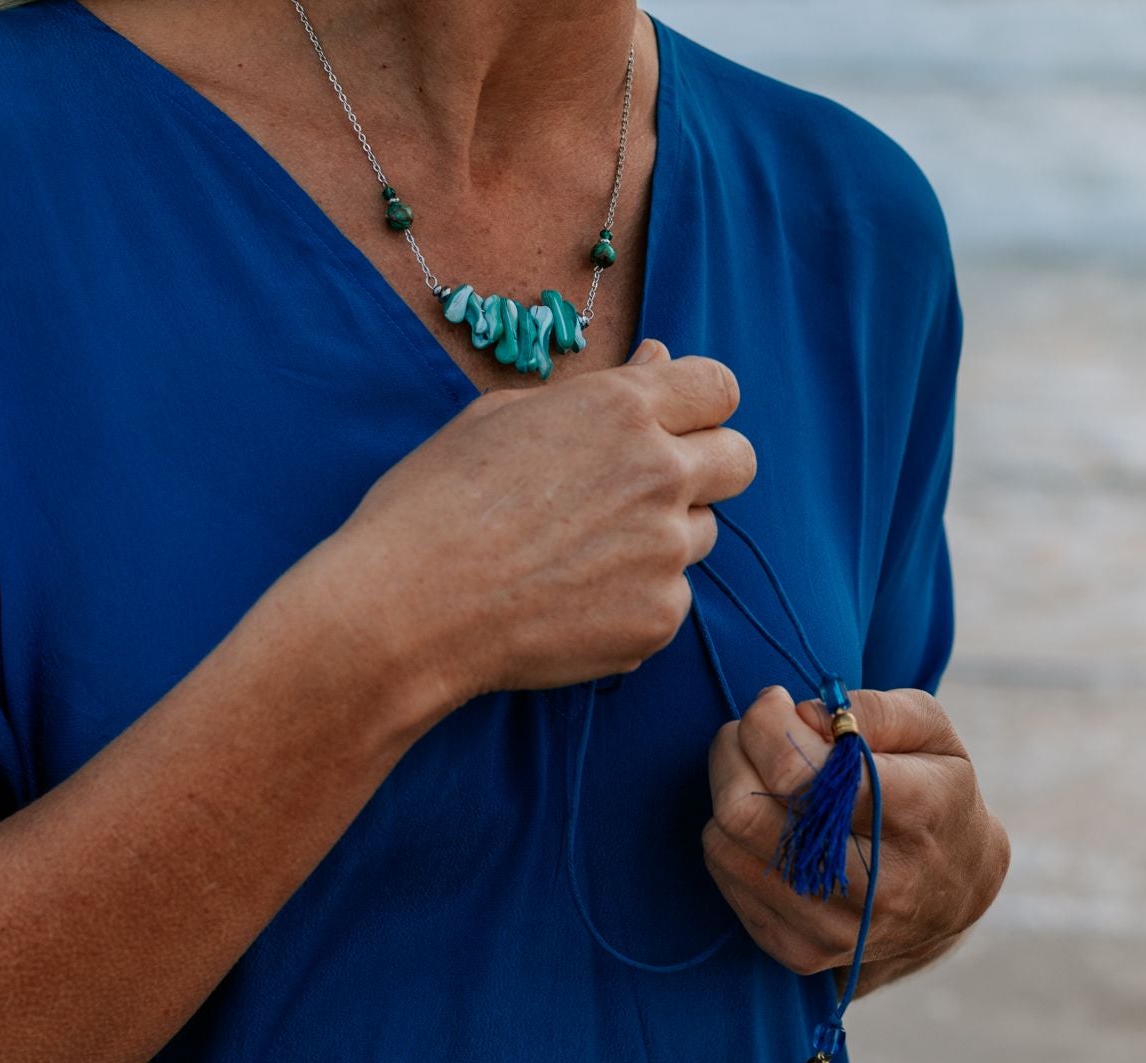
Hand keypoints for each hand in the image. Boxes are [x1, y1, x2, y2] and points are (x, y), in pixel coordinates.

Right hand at [302, 339, 753, 725]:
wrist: (406, 611)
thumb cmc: (435, 504)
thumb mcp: (503, 417)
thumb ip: (599, 391)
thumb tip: (659, 361)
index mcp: (623, 410)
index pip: (719, 388)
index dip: (699, 405)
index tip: (676, 424)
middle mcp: (661, 474)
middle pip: (739, 460)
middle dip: (707, 468)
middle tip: (647, 490)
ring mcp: (667, 552)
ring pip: (702, 534)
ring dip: (663, 537)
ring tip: (581, 552)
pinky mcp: (660, 618)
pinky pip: (670, 598)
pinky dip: (634, 599)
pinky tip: (570, 601)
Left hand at [703, 687, 1008, 994]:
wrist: (954, 895)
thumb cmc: (936, 792)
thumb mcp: (932, 733)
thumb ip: (873, 710)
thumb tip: (801, 717)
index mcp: (919, 814)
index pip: (805, 773)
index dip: (768, 725)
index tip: (773, 703)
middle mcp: (880, 884)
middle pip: (748, 813)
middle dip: (734, 752)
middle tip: (749, 733)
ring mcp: (838, 928)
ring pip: (727, 845)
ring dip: (727, 791)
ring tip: (759, 773)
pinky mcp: (803, 952)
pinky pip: (726, 879)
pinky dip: (732, 839)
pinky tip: (768, 824)